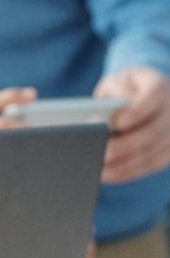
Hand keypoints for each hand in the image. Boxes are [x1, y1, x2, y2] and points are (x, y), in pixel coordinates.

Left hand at [95, 66, 169, 184]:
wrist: (144, 94)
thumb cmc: (124, 88)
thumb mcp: (118, 82)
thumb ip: (114, 93)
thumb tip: (103, 115)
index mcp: (159, 87)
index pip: (154, 96)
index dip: (137, 111)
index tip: (118, 122)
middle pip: (153, 131)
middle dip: (126, 145)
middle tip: (101, 153)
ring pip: (153, 153)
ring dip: (125, 164)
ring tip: (98, 169)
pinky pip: (151, 165)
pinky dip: (127, 172)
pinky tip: (106, 175)